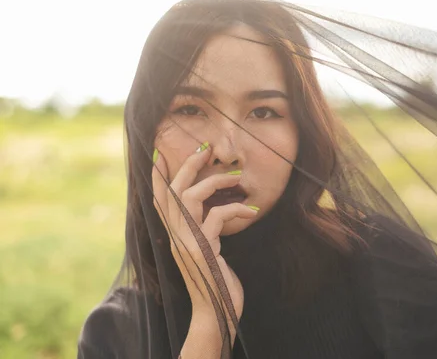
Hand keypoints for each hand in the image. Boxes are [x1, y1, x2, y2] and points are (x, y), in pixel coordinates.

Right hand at [151, 145, 255, 344]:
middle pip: (172, 191)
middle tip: (206, 149)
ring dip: (214, 181)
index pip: (159, 200)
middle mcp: (175, 236)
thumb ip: (203, 231)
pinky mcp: (202, 250)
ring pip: (189, 197)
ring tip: (236, 177)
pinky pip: (216, 216)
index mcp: (174, 235)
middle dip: (188, 165)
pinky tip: (252, 209)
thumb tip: (213, 211)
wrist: (217, 314)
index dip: (157, 177)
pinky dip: (236, 208)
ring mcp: (187, 242)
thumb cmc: (216, 281)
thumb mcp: (207, 251)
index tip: (160, 154)